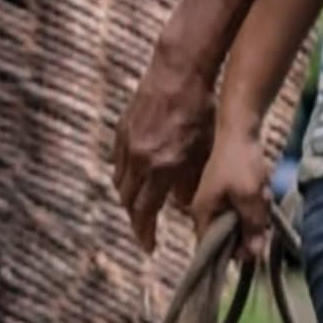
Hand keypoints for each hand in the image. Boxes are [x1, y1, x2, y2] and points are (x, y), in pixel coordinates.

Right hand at [110, 45, 216, 249]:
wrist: (179, 74)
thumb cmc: (200, 112)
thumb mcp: (204, 152)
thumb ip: (190, 183)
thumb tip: (180, 205)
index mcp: (160, 168)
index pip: (145, 212)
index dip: (145, 233)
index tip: (149, 248)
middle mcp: (139, 159)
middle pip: (128, 202)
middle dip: (136, 220)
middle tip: (145, 229)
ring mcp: (127, 144)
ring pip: (120, 183)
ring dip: (129, 199)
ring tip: (141, 205)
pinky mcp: (121, 130)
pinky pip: (118, 162)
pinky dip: (125, 175)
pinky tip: (136, 177)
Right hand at [190, 130, 278, 263]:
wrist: (240, 130)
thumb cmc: (240, 163)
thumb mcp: (249, 197)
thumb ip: (251, 227)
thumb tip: (254, 254)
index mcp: (203, 214)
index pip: (211, 249)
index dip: (232, 252)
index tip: (253, 246)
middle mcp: (205, 210)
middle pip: (228, 237)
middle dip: (248, 229)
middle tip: (262, 213)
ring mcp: (216, 200)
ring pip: (238, 222)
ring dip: (254, 214)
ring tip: (262, 196)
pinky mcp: (227, 192)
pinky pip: (242, 208)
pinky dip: (254, 203)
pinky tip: (262, 189)